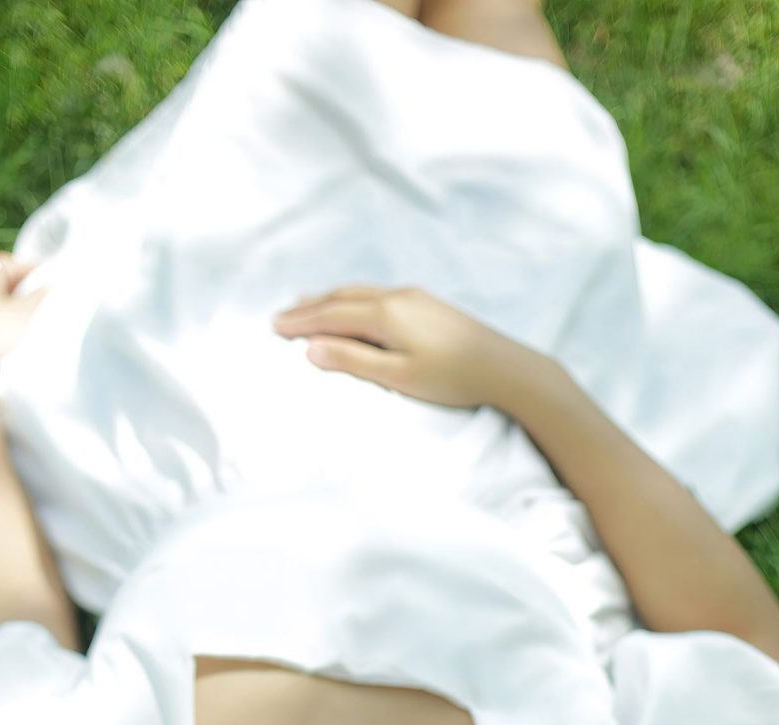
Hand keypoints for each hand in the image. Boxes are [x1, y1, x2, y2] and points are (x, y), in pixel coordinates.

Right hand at [272, 284, 524, 409]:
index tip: (274, 327)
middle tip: (281, 317)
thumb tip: (310, 349)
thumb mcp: (397, 376)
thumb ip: (352, 360)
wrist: (504, 367)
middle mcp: (396, 297)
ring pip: (359, 293)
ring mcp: (413, 297)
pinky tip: (354, 308)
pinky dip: (353, 300)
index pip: (330, 315)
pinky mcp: (427, 304)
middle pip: (341, 298)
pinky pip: (377, 295)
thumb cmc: (452, 378)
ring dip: (329, 300)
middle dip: (309, 307)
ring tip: (308, 306)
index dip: (300, 322)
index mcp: (384, 314)